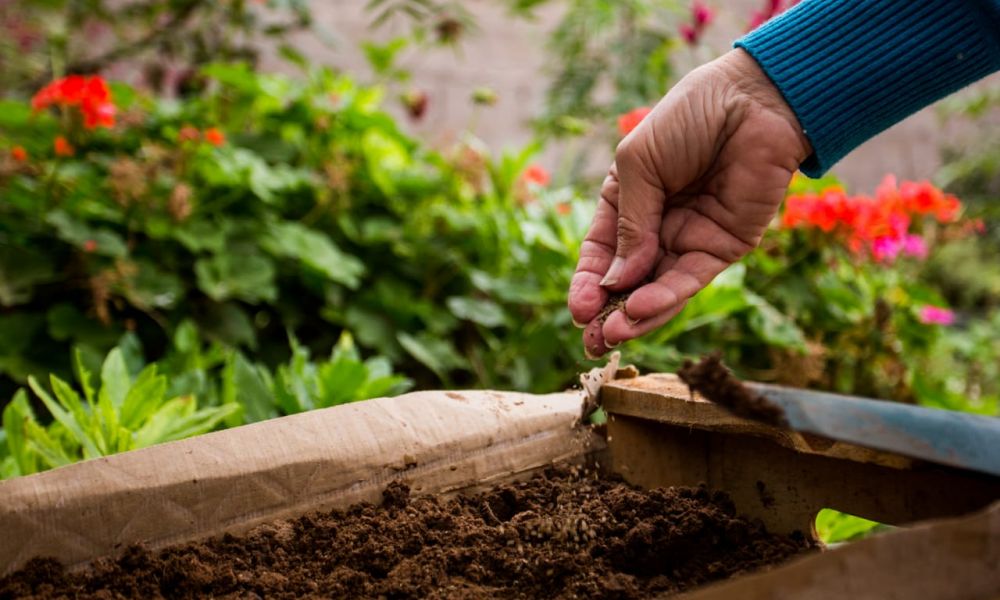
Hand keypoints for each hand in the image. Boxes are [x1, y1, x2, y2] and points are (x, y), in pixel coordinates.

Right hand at [568, 49, 811, 357]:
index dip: (588, 282)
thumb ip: (629, 223)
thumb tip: (616, 281)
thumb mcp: (639, 166)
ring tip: (613, 334)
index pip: (601, 252)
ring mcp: (690, 239)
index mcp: (627, 200)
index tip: (577, 311)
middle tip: (591, 342)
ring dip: (635, 314)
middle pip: (627, 280)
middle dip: (607, 312)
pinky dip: (666, 297)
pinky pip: (690, 279)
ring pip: (657, 288)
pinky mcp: (724, 247)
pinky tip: (641, 308)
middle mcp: (656, 226)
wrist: (752, 101)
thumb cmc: (688, 119)